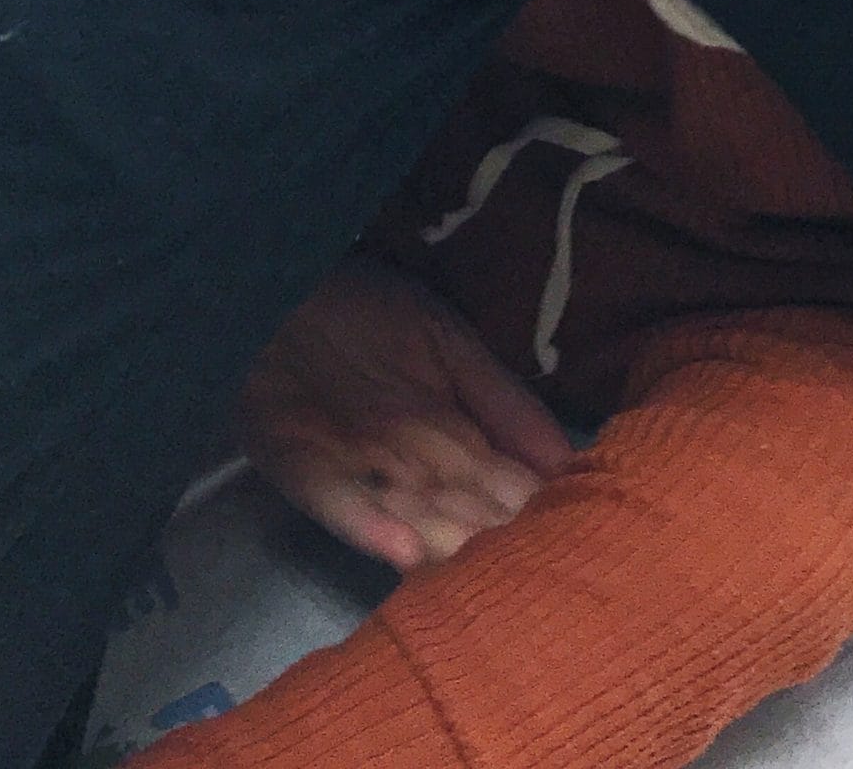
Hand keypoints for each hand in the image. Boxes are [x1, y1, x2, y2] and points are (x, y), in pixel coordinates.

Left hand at [237, 255, 573, 572]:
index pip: (501, 486)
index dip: (531, 509)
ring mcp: (352, 473)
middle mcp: (406, 468)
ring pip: (404, 519)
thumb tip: (567, 460)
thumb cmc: (365, 307)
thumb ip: (502, 399)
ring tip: (476, 566)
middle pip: (457, 512)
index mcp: (450, 440)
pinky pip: (334, 504)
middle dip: (489, 539)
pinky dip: (365, 525)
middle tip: (531, 570)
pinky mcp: (298, 470)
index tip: (572, 538)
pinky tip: (400, 549)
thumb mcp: (446, 341)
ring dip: (437, 543)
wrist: (281, 282)